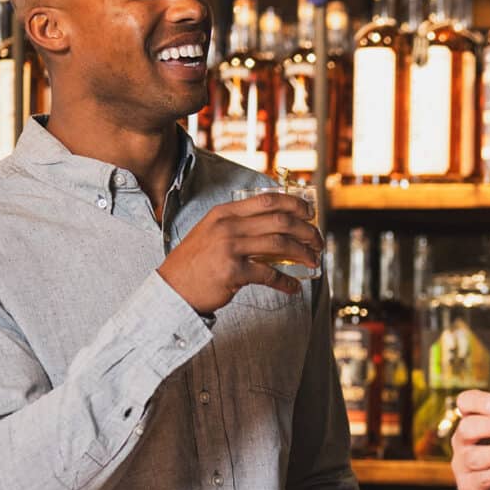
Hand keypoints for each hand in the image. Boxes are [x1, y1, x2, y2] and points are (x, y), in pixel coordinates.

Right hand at [157, 192, 322, 313]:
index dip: (294, 204)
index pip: (268, 200)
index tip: (310, 212)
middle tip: (318, 240)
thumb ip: (239, 225)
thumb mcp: (212, 232)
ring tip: (313, 260)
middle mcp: (228, 226)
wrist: (171, 290)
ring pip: (280, 244)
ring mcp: (229, 248)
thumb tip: (275, 226)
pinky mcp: (232, 272)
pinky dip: (285, 282)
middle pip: (280, 221)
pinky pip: (269, 274)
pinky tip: (294, 287)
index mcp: (224, 213)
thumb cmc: (195, 263)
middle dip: (306, 230)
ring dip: (303, 253)